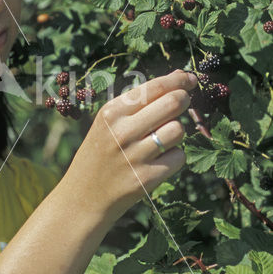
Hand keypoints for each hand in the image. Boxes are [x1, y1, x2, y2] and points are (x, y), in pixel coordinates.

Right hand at [64, 69, 197, 222]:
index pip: (154, 87)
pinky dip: (174, 158)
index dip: (178, 80)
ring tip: (161, 139)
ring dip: (176, 132)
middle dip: (184, 100)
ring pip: (179, 130)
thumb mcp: (108, 122)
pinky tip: (158, 161)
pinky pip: (179, 157)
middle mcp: (122, 131)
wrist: (83, 197)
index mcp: (111, 112)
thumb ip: (139, 101)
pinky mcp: (146, 178)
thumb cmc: (101, 153)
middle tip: (182, 103)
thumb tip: (181, 76)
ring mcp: (135, 156)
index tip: (190, 79)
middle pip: (173, 103)